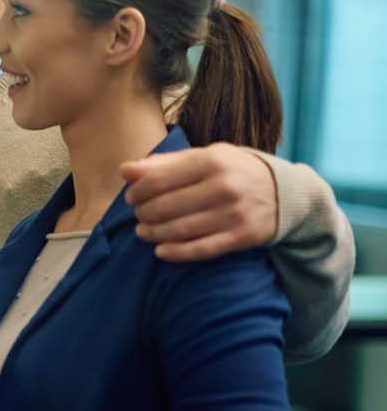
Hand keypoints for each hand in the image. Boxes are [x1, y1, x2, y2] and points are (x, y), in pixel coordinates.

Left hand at [121, 143, 276, 260]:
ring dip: (153, 233)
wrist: (285, 192)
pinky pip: (200, 250)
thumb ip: (164, 163)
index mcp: (212, 161)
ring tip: (143, 230)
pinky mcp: (242, 237)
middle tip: (138, 214)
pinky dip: (175, 253)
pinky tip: (160, 250)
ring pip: (179, 230)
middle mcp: (224, 187)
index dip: (137, 192)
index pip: (158, 181)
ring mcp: (234, 214)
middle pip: (164, 207)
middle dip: (142, 213)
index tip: (131, 197)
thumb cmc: (233, 171)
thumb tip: (125, 170)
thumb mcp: (204, 157)